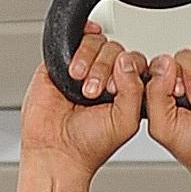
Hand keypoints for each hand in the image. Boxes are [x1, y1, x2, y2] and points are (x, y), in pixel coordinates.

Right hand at [20, 29, 146, 175]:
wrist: (56, 152)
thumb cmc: (88, 145)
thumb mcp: (125, 121)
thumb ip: (134, 90)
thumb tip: (126, 59)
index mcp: (125, 91)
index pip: (135, 62)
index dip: (127, 69)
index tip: (114, 89)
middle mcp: (106, 78)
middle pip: (115, 49)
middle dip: (104, 68)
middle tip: (93, 92)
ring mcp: (84, 69)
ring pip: (96, 43)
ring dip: (89, 60)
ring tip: (80, 85)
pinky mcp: (60, 64)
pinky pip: (73, 40)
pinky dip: (78, 44)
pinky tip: (75, 63)